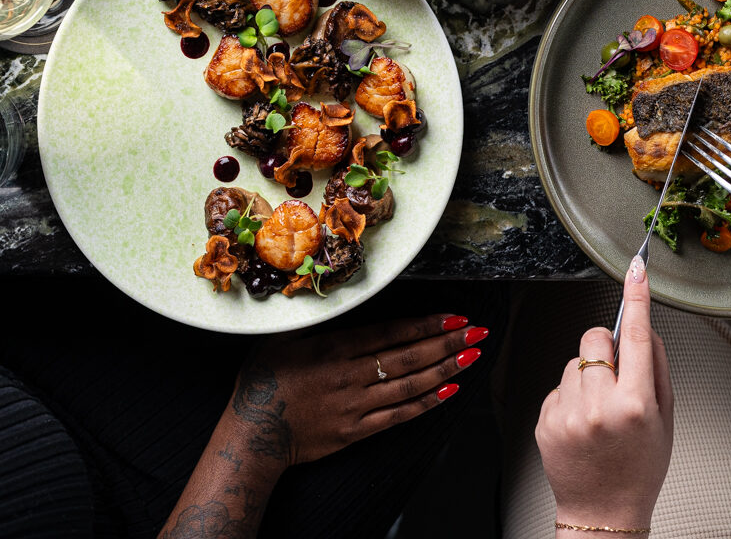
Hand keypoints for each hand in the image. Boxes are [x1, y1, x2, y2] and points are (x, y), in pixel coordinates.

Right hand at [224, 312, 486, 474]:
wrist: (252, 435)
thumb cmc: (263, 381)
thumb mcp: (282, 338)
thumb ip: (314, 320)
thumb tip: (336, 295)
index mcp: (334, 348)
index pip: (390, 332)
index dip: (426, 324)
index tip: (453, 317)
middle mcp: (350, 375)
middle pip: (408, 356)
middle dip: (447, 343)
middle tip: (478, 332)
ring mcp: (356, 405)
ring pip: (410, 385)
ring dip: (444, 369)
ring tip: (472, 356)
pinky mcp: (356, 431)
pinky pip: (398, 416)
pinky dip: (425, 404)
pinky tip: (448, 391)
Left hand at [535, 256, 673, 532]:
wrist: (603, 512)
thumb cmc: (640, 468)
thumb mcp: (665, 418)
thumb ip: (656, 368)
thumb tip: (643, 327)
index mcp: (635, 404)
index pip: (636, 336)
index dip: (637, 298)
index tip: (636, 269)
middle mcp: (599, 406)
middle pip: (594, 337)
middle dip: (605, 347)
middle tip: (616, 377)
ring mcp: (568, 414)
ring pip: (574, 360)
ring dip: (587, 375)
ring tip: (599, 410)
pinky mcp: (545, 420)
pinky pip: (558, 384)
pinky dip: (570, 396)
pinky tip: (582, 424)